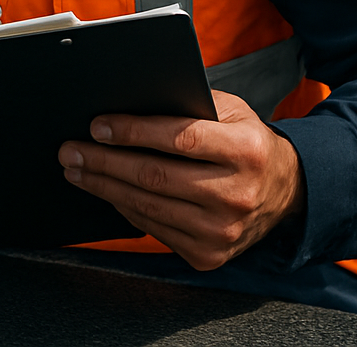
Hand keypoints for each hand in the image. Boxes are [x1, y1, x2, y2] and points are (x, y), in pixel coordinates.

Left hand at [57, 90, 304, 269]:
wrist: (286, 193)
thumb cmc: (248, 144)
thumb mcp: (232, 113)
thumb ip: (189, 105)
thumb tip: (129, 102)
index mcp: (245, 151)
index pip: (179, 139)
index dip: (133, 132)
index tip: (97, 125)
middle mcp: (236, 194)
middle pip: (154, 176)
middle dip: (104, 161)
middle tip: (70, 149)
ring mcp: (222, 231)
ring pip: (148, 206)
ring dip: (103, 186)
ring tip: (76, 169)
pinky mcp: (209, 255)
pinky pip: (154, 229)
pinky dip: (123, 208)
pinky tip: (105, 191)